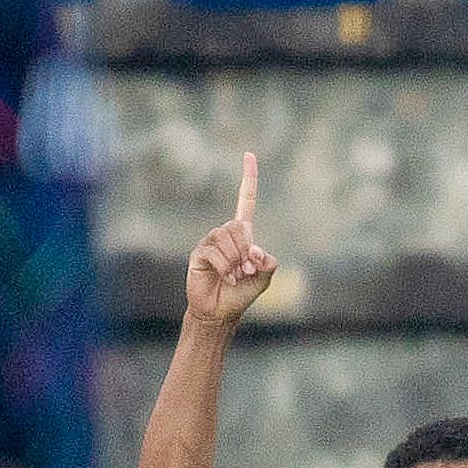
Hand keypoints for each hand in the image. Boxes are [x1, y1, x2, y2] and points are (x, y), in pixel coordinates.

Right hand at [183, 151, 276, 328]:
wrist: (220, 312)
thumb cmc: (242, 293)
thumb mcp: (264, 278)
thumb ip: (268, 263)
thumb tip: (257, 252)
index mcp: (243, 234)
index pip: (246, 200)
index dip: (248, 179)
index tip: (249, 155)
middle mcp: (225, 234)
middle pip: (239, 227)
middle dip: (247, 252)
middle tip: (246, 271)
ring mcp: (210, 242)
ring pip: (227, 239)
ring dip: (236, 262)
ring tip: (234, 277)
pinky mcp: (199, 253)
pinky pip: (215, 253)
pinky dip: (225, 268)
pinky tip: (226, 279)